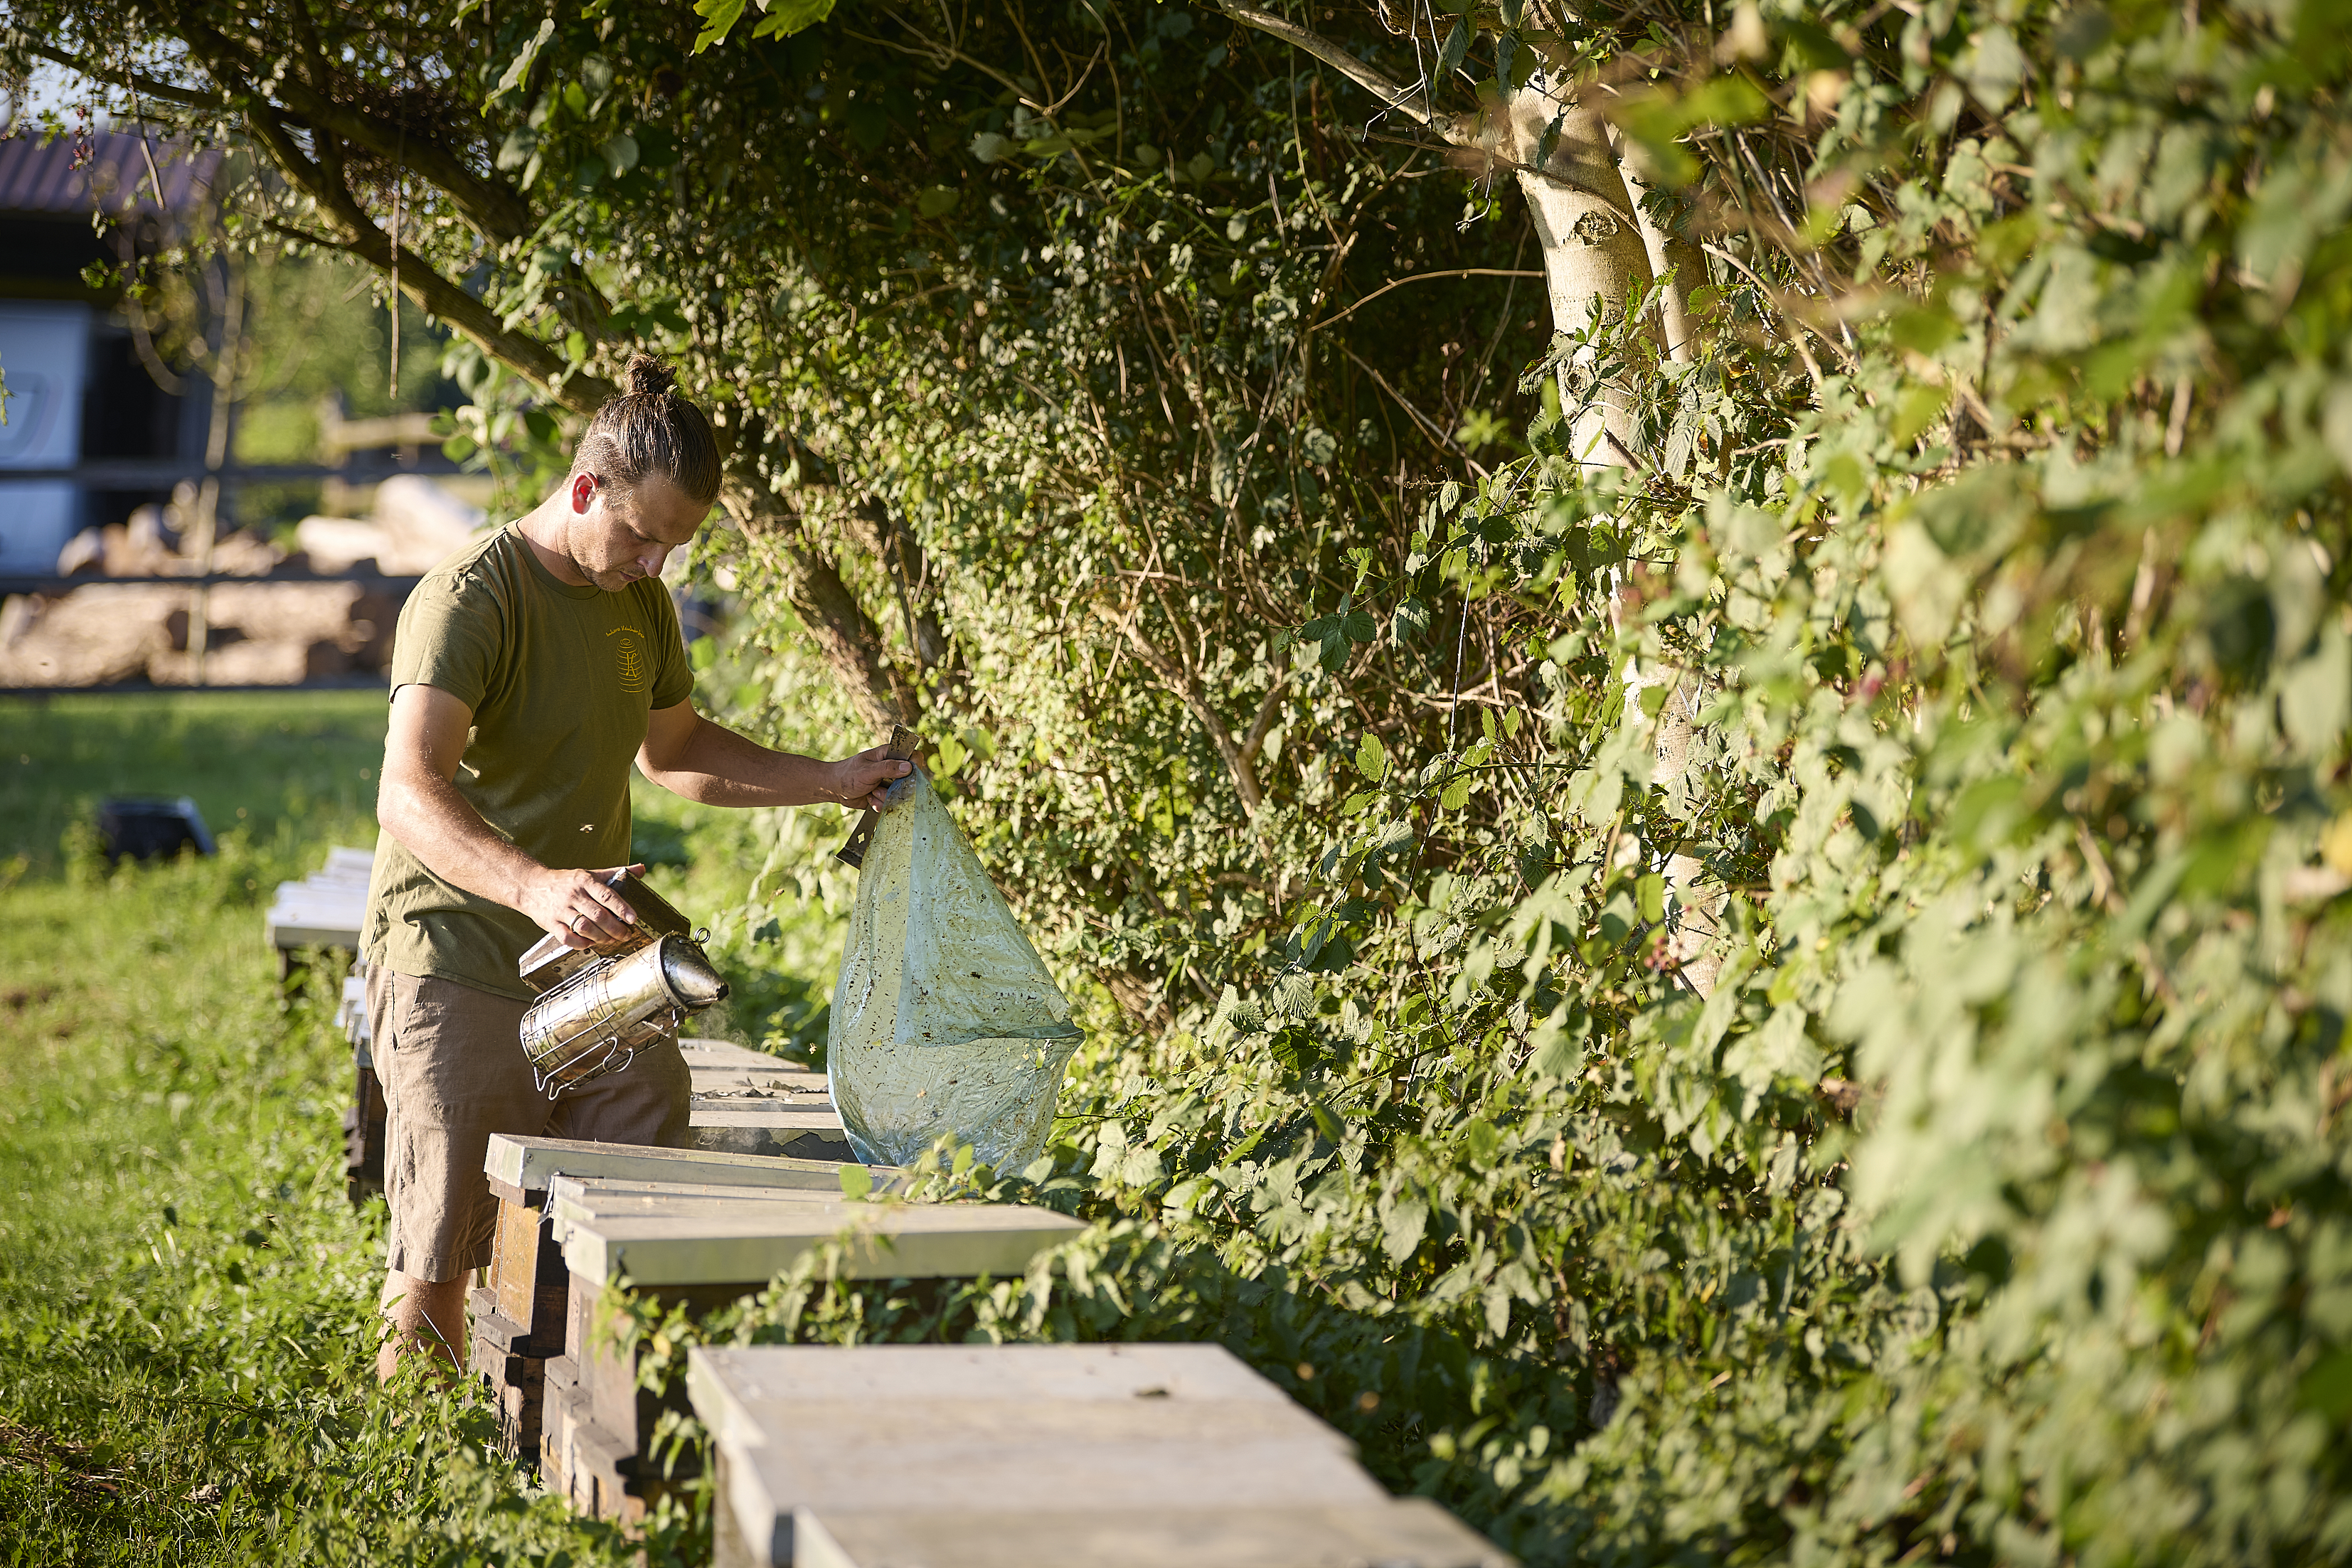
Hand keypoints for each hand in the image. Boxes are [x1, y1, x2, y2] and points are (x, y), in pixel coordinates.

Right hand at [521, 863, 644, 948]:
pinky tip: (590, 943)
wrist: (531, 886)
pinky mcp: (550, 923)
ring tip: (611, 940)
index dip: (621, 908)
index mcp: (584, 881)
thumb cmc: (566, 881)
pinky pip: (567, 938)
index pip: (606, 895)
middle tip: (626, 935)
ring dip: (601, 937)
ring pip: (584, 927)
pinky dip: (580, 943)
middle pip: (598, 915)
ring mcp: (561, 910)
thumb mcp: (590, 874)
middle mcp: (573, 895)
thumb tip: (641, 869)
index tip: (633, 919)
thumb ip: (616, 873)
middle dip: (615, 928)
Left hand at [834, 746, 914, 811]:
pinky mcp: (885, 796)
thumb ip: (888, 768)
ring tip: (871, 792)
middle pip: (910, 779)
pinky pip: (891, 803)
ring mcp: (889, 783)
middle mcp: (892, 769)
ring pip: (900, 794)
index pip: (913, 756)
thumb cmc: (847, 774)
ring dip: (885, 797)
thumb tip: (908, 767)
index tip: (908, 776)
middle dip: (897, 788)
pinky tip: (869, 798)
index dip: (915, 766)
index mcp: (889, 755)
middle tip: (880, 787)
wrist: (834, 789)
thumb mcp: (867, 770)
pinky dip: (880, 804)